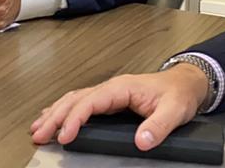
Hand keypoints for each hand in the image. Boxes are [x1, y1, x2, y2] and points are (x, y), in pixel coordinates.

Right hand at [30, 65, 207, 150]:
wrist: (186, 83)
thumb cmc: (178, 94)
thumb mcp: (174, 111)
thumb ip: (158, 126)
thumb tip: (141, 140)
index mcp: (122, 88)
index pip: (90, 102)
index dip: (75, 119)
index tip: (64, 136)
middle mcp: (111, 88)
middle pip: (75, 100)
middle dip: (55, 117)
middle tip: (39, 135)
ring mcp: (109, 93)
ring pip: (74, 99)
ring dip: (55, 113)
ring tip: (38, 128)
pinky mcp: (109, 99)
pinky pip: (81, 102)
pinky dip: (64, 110)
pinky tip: (56, 117)